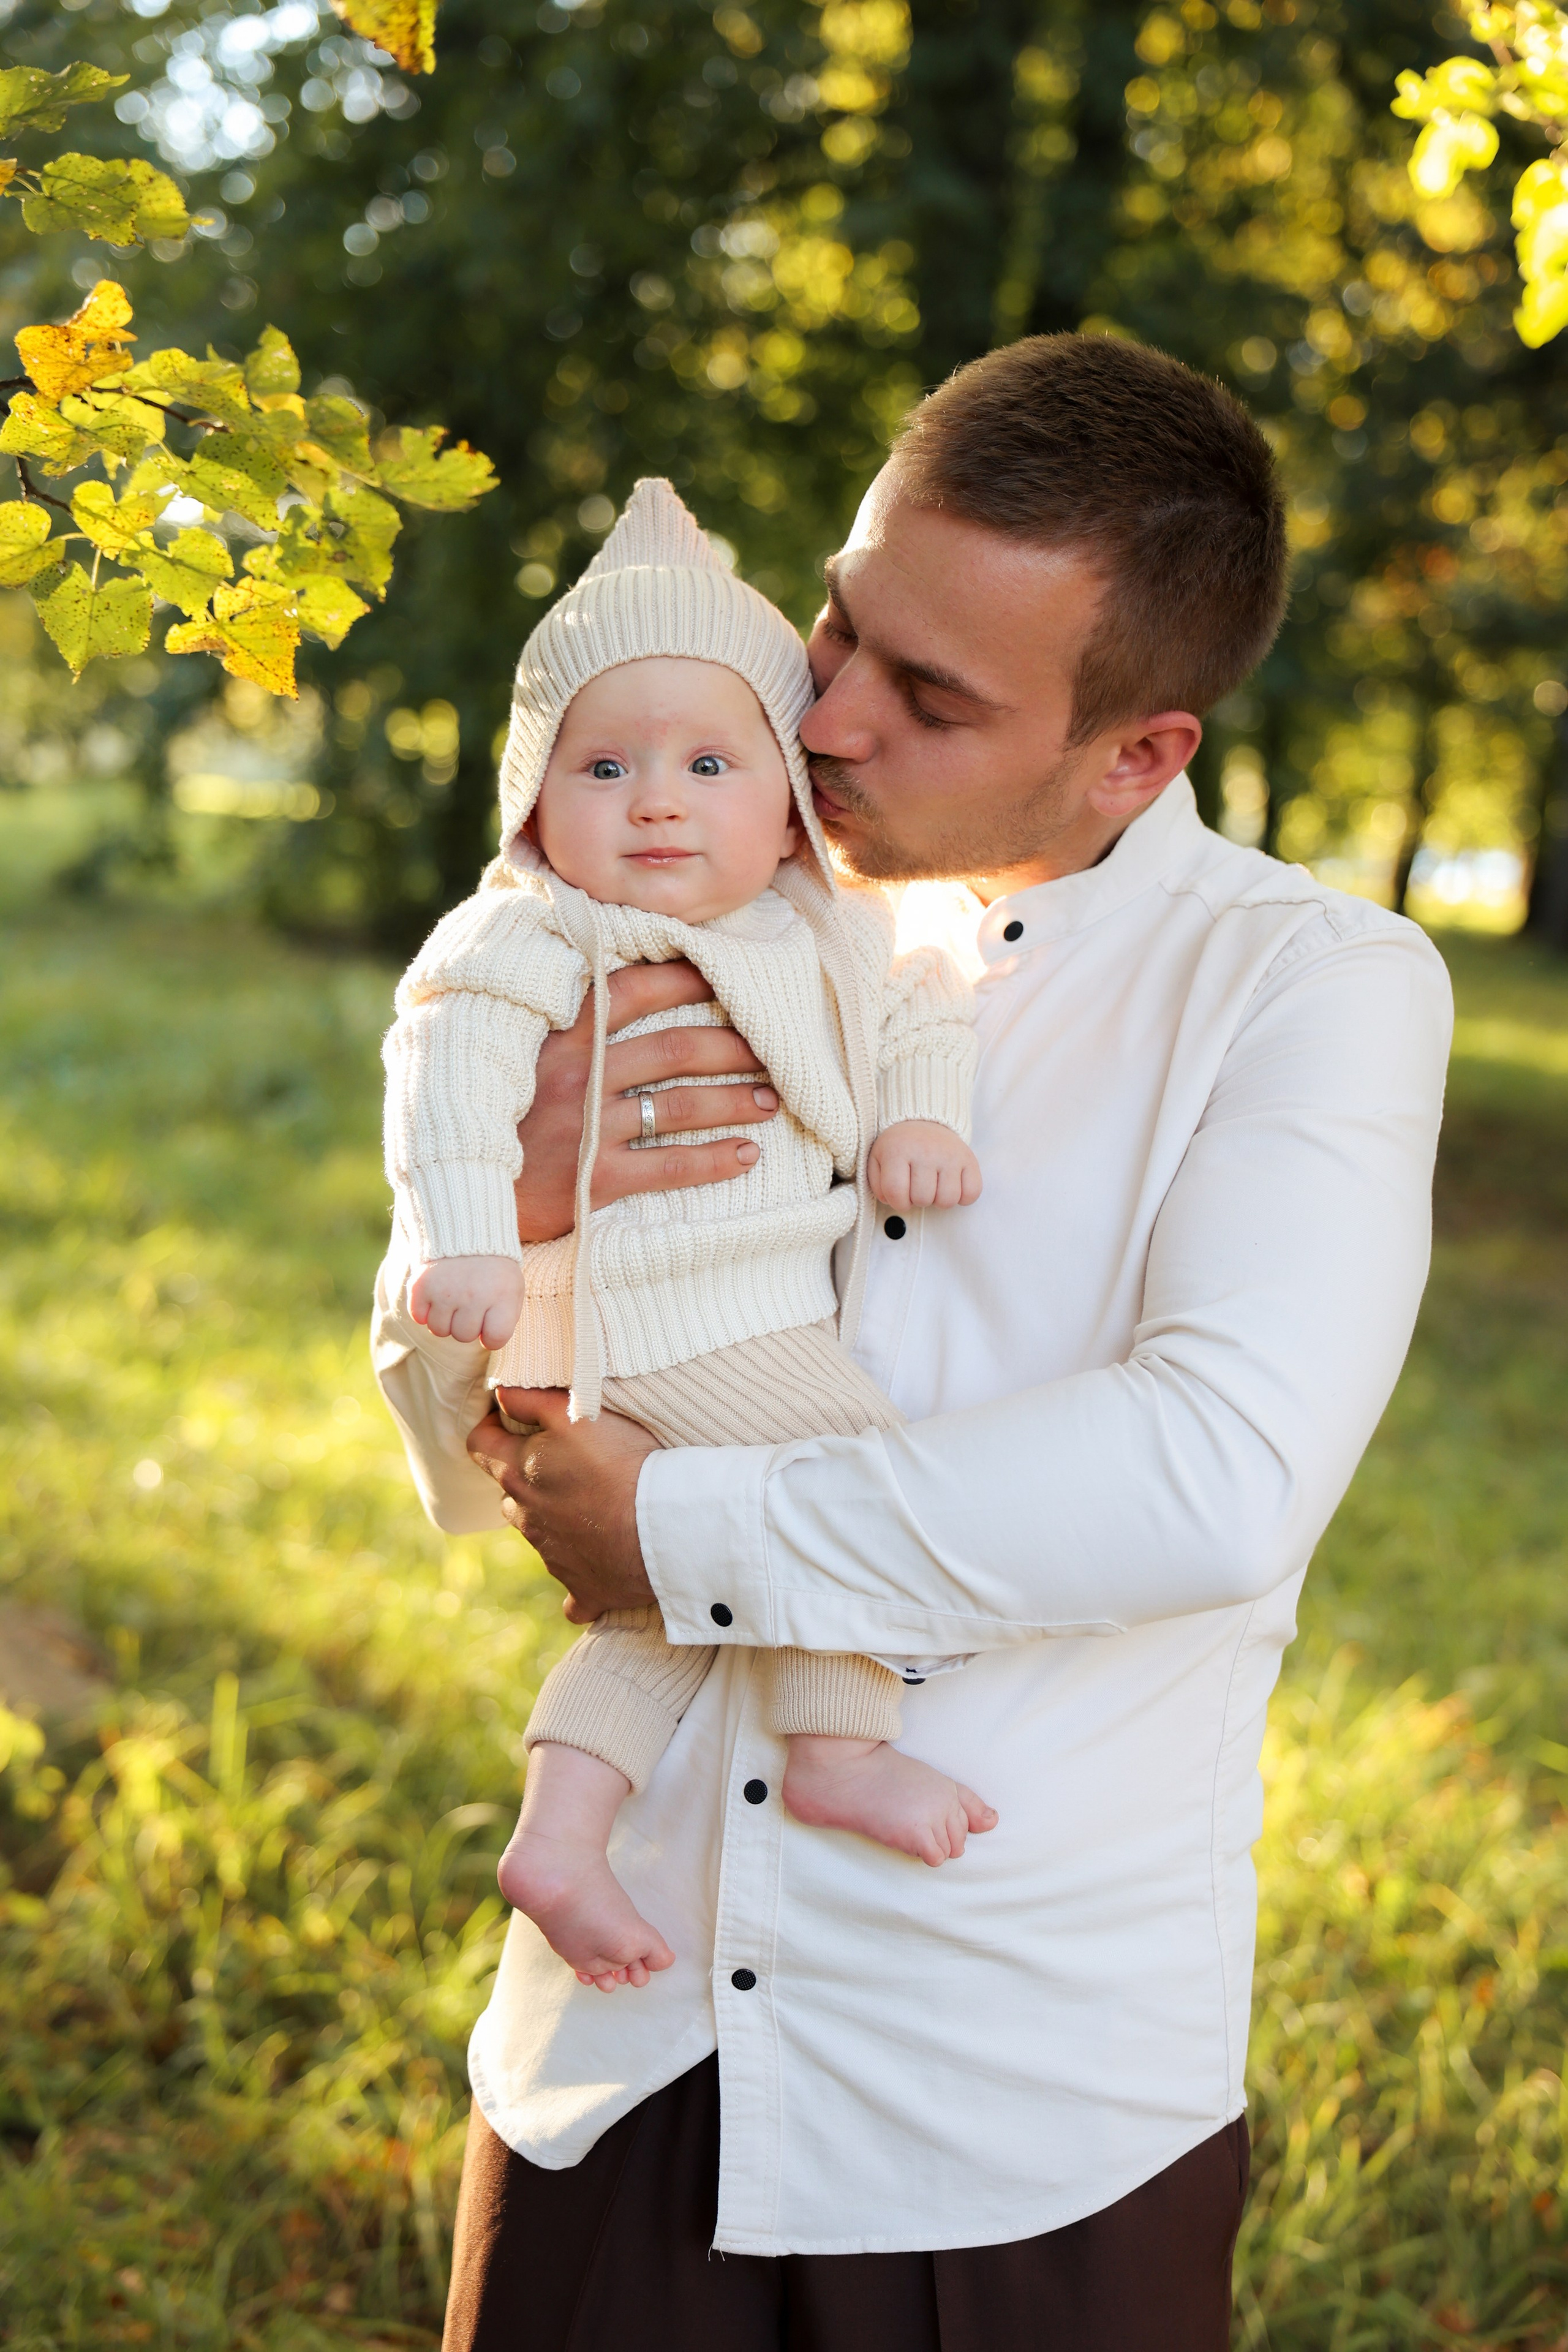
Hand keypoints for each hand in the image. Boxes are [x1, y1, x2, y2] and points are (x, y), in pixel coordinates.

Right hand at [411, 1254, 523, 1347]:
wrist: (466, 1230)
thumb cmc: (493, 1267)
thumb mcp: (513, 1287)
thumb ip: (506, 1318)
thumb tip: (487, 1342)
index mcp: (502, 1297)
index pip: (495, 1340)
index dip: (491, 1336)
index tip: (490, 1323)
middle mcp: (474, 1296)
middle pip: (464, 1336)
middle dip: (467, 1324)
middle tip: (470, 1302)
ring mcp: (446, 1292)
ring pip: (439, 1330)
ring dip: (445, 1319)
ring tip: (453, 1298)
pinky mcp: (421, 1286)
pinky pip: (418, 1317)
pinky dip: (424, 1310)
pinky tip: (436, 1295)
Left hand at [469, 1387, 659, 1621]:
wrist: (664, 1528)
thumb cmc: (621, 1462)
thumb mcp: (574, 1412)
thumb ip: (530, 1398)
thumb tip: (499, 1392)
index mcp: (517, 1474)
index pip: (479, 1445)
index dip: (490, 1428)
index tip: (509, 1421)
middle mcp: (525, 1518)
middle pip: (511, 1492)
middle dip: (528, 1476)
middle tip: (567, 1461)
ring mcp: (552, 1557)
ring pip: (539, 1532)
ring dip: (555, 1518)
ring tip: (594, 1503)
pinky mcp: (582, 1589)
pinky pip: (572, 1590)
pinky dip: (580, 1575)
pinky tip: (597, 1565)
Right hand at [515, 960, 779, 1244]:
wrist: (466, 1192)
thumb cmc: (504, 1120)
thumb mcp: (524, 1062)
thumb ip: (568, 1030)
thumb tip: (620, 989)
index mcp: (560, 1039)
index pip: (631, 991)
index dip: (683, 978)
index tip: (725, 976)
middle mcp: (577, 1076)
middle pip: (674, 1048)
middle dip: (731, 1046)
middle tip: (770, 1051)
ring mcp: (586, 1129)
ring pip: (680, 1105)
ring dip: (734, 1101)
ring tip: (769, 1101)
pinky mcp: (593, 1179)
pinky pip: (669, 1165)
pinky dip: (714, 1160)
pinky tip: (747, 1156)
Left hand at [867, 1120, 983, 1211]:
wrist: (923, 1120)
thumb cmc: (900, 1147)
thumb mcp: (878, 1160)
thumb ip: (878, 1184)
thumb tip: (890, 1201)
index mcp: (897, 1150)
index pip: (896, 1194)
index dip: (897, 1202)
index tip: (900, 1195)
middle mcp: (925, 1151)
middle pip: (922, 1199)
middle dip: (917, 1199)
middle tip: (917, 1185)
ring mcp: (949, 1154)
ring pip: (947, 1200)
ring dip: (939, 1200)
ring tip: (933, 1186)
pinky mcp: (969, 1158)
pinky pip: (972, 1192)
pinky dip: (963, 1196)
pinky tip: (952, 1185)